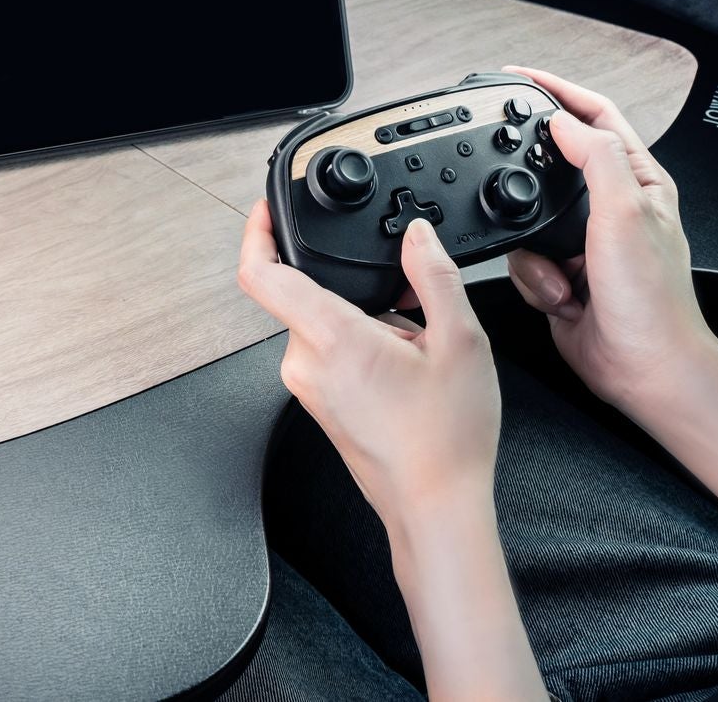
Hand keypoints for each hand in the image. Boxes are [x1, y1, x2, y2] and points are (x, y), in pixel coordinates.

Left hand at [238, 201, 501, 529]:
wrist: (436, 506)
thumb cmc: (446, 439)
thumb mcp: (461, 342)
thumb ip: (435, 277)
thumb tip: (419, 236)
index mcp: (330, 337)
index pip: (260, 272)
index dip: (256, 232)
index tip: (267, 210)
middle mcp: (304, 361)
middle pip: (306, 295)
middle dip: (354, 290)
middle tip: (405, 306)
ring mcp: (307, 385)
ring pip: (321, 325)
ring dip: (363, 321)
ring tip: (412, 351)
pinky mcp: (317, 402)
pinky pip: (328, 353)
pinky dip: (359, 347)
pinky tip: (402, 371)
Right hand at [501, 67, 717, 416]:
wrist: (645, 370)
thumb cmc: (653, 301)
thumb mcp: (625, 212)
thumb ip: (595, 157)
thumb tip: (563, 119)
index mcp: (638, 181)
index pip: (595, 116)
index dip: (556, 90)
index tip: (517, 76)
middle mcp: (612, 208)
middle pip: (552, 166)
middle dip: (526, 176)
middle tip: (500, 168)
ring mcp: (584, 243)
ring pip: (528, 218)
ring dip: (534, 252)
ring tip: (563, 275)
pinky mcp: (560, 274)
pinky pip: (522, 260)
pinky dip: (534, 281)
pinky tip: (563, 298)